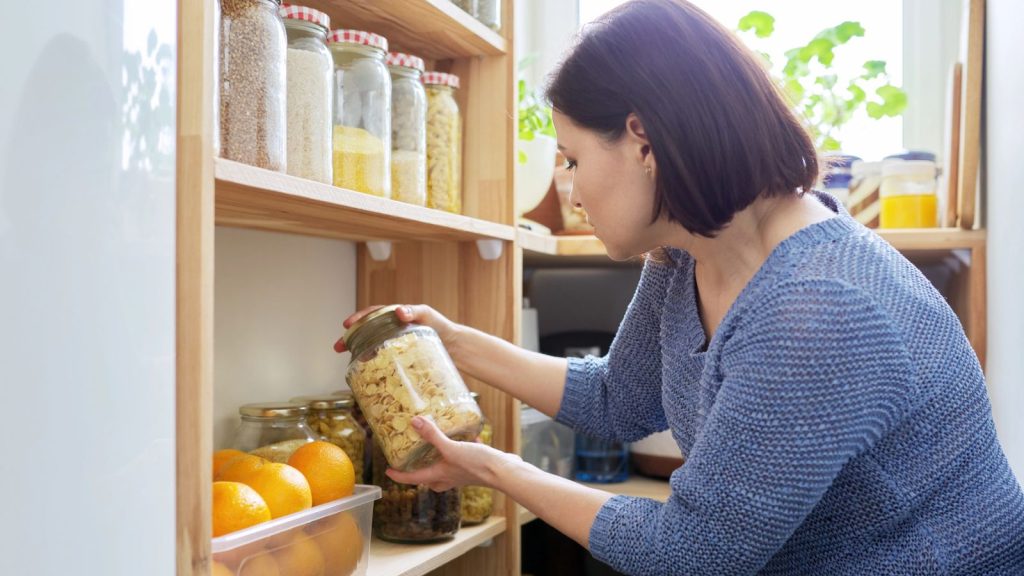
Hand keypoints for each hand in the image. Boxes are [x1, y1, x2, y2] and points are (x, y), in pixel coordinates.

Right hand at [334, 304, 459, 352]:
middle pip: (365, 331)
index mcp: (394, 317)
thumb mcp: (427, 315)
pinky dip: (370, 363)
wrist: (453, 346)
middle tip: (338, 346)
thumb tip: (399, 311)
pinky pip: (381, 359)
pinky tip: (364, 370)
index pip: (371, 315)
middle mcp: (390, 329)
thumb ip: (414, 311)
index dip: (358, 319)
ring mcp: (393, 344)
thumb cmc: (440, 326)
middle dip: (350, 337)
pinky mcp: (398, 358)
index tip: (347, 325)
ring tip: (346, 358)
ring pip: (370, 345)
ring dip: (356, 350)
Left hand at [385, 416, 514, 492]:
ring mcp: (462, 473)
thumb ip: (433, 436)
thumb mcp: (451, 448)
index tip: (387, 470)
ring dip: (440, 459)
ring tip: (437, 445)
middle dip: (420, 471)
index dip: (398, 475)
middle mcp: (449, 477)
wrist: (503, 472)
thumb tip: (415, 422)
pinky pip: (463, 458)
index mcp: (439, 475)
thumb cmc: (476, 465)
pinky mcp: (475, 466)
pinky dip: (461, 448)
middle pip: (429, 478)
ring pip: (446, 469)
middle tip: (413, 460)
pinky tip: (467, 435)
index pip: (413, 478)